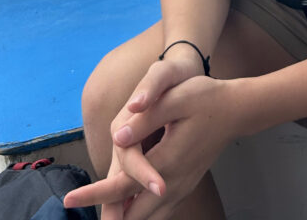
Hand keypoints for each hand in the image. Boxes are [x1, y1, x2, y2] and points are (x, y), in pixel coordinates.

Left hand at [65, 77, 240, 219]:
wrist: (236, 109)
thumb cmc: (206, 98)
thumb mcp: (176, 98)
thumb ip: (146, 117)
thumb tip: (119, 136)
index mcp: (167, 161)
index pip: (122, 187)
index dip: (95, 194)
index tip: (70, 199)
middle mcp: (174, 181)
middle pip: (133, 212)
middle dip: (109, 215)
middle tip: (80, 209)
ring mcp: (182, 186)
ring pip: (148, 215)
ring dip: (125, 216)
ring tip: (103, 216)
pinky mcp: (186, 183)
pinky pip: (160, 209)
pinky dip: (140, 212)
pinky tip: (128, 208)